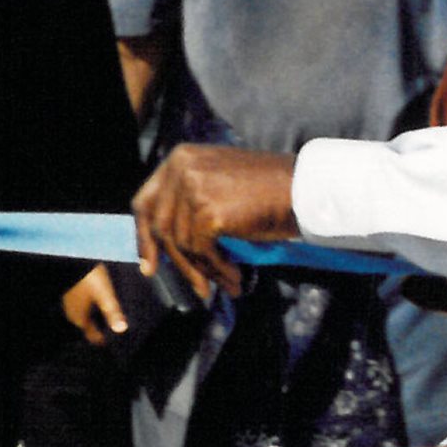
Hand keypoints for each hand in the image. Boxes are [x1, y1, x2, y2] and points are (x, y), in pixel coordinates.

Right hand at [64, 265, 128, 346]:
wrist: (71, 257)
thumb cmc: (87, 277)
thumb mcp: (104, 294)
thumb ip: (112, 311)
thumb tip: (121, 329)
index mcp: (80, 318)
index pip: (93, 336)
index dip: (104, 339)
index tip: (116, 339)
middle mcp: (73, 312)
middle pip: (90, 326)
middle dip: (103, 327)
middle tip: (118, 324)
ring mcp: (70, 302)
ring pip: (86, 314)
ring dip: (98, 314)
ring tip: (112, 310)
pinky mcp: (71, 291)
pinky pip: (83, 304)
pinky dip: (93, 304)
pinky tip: (101, 297)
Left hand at [133, 144, 299, 301]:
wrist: (303, 188)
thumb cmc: (268, 190)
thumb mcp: (218, 184)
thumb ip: (189, 203)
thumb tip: (166, 247)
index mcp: (179, 158)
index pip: (145, 202)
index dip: (143, 237)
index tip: (150, 265)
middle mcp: (180, 168)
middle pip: (162, 228)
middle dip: (177, 263)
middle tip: (195, 288)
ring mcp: (192, 188)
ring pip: (183, 245)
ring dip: (205, 271)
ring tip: (227, 283)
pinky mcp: (207, 211)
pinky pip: (202, 252)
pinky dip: (217, 271)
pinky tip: (235, 280)